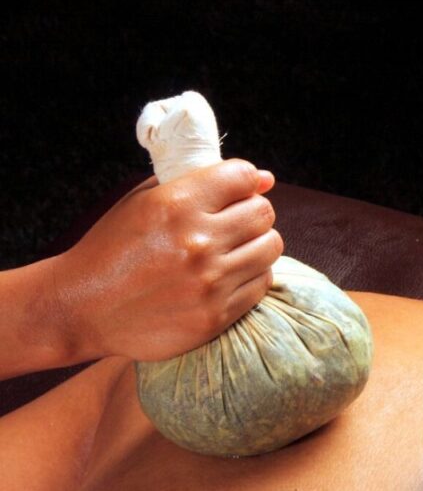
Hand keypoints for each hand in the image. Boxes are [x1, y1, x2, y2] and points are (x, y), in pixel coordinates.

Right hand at [52, 159, 283, 361]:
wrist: (83, 308)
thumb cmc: (113, 249)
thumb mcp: (143, 202)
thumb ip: (201, 183)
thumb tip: (266, 179)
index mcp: (176, 205)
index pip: (243, 176)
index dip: (245, 180)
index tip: (239, 190)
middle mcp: (197, 241)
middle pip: (263, 212)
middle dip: (253, 212)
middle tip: (235, 222)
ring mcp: (210, 281)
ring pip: (270, 247)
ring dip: (257, 244)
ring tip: (234, 249)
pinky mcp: (216, 314)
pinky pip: (262, 282)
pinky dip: (252, 275)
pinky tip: (228, 274)